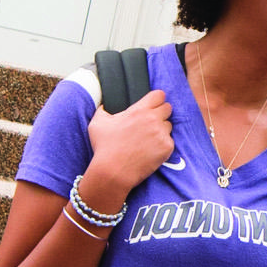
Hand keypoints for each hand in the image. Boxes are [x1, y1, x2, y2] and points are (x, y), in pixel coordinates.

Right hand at [78, 89, 176, 214]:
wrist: (113, 172)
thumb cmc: (104, 148)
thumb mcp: (97, 124)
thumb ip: (102, 110)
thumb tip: (104, 105)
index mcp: (139, 110)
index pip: (159, 95)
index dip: (156, 99)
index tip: (153, 104)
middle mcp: (153, 119)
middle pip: (167, 108)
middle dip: (160, 113)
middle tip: (150, 122)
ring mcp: (161, 134)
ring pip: (169, 125)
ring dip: (161, 129)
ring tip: (148, 139)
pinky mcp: (166, 148)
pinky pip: (169, 141)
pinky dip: (162, 145)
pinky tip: (150, 150)